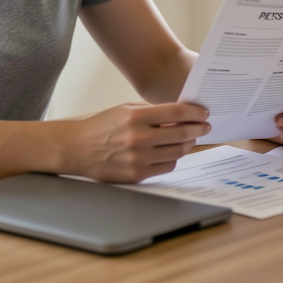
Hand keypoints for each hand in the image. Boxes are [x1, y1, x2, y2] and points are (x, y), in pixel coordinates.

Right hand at [60, 102, 209, 181]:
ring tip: (190, 139)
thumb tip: (182, 113)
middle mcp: (138, 137)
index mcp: (136, 116)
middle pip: (182, 133)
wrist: (77, 148)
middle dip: (198, 129)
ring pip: (178, 152)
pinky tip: (172, 151)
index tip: (204, 113)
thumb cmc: (103, 125)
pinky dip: (173, 158)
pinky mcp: (137, 174)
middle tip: (204, 127)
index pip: (177, 112)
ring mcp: (138, 158)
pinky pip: (167, 166)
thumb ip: (153, 111)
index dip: (195, 112)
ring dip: (188, 144)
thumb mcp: (126, 109)